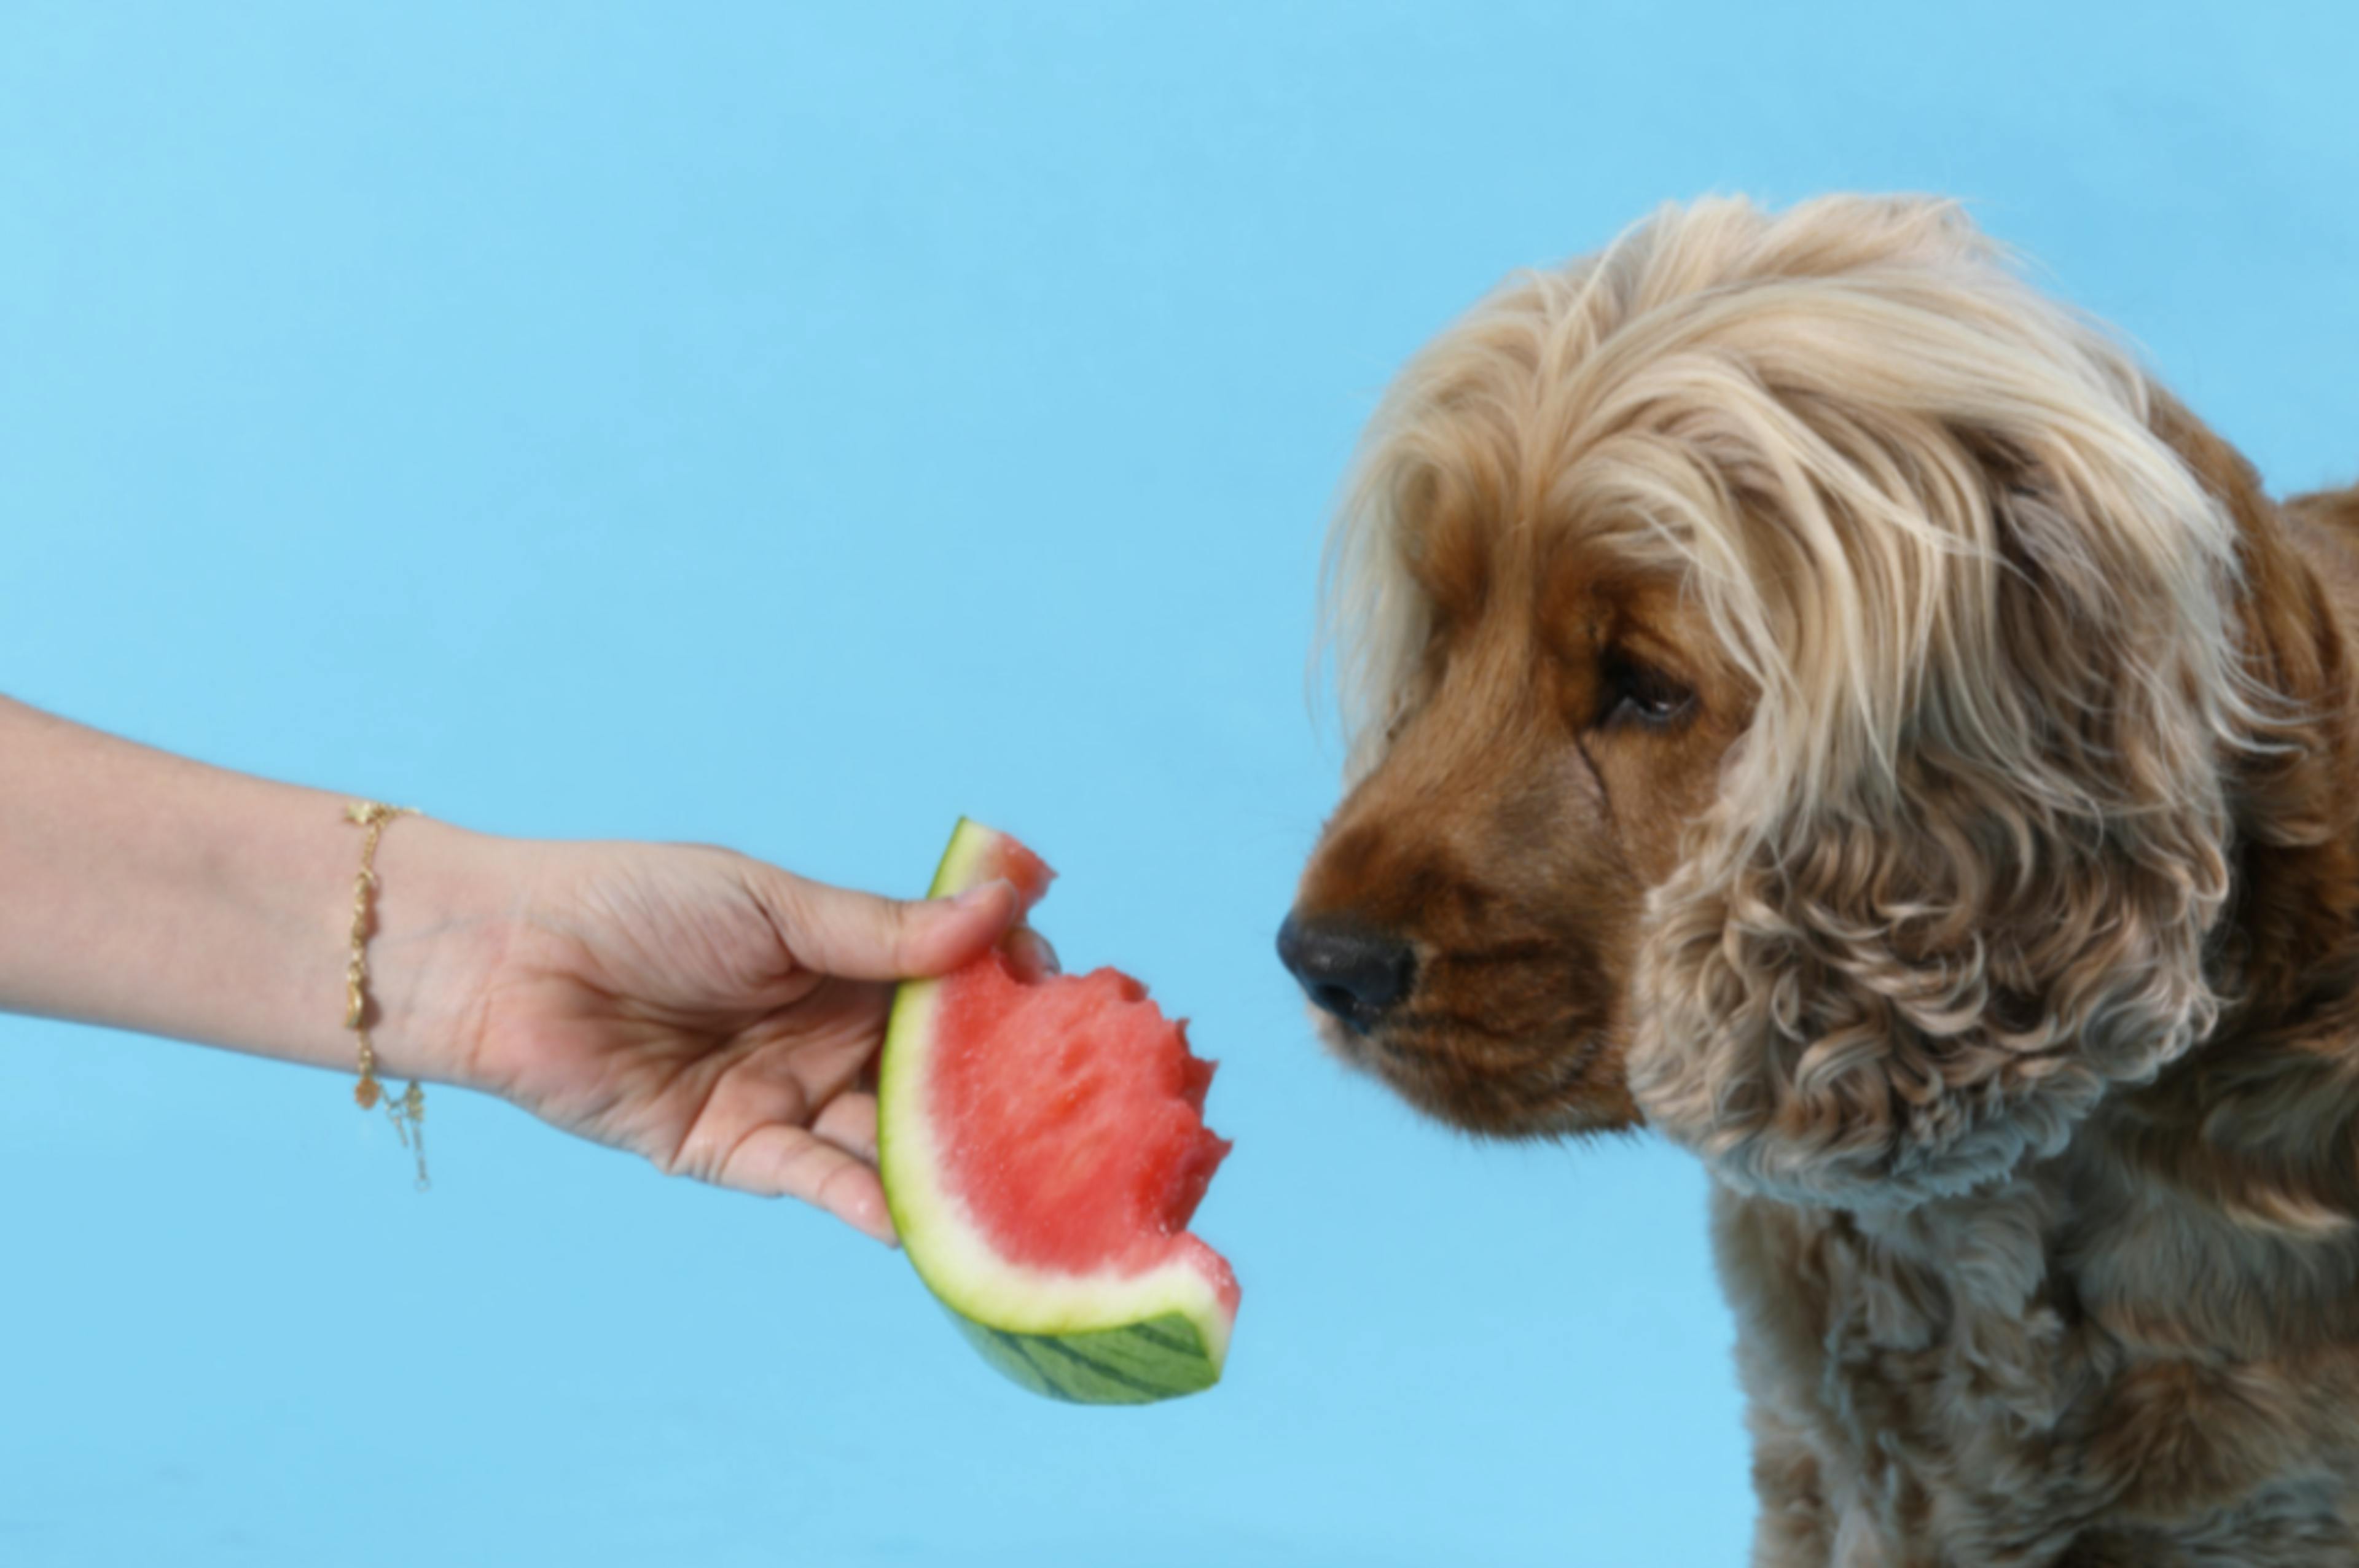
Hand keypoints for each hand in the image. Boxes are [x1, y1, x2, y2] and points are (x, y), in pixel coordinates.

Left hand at [448, 840, 1041, 1242]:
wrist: (502, 958)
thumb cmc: (631, 903)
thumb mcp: (770, 904)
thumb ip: (882, 928)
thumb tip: (1002, 904)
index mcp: (845, 959)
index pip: (952, 981)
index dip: (1008, 990)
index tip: (1062, 998)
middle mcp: (828, 1032)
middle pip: (931, 1070)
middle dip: (992, 1090)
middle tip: (1062, 1111)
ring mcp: (786, 1094)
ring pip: (882, 1135)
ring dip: (936, 1158)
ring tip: (999, 1182)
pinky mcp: (733, 1150)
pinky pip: (810, 1179)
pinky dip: (857, 1197)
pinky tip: (903, 1214)